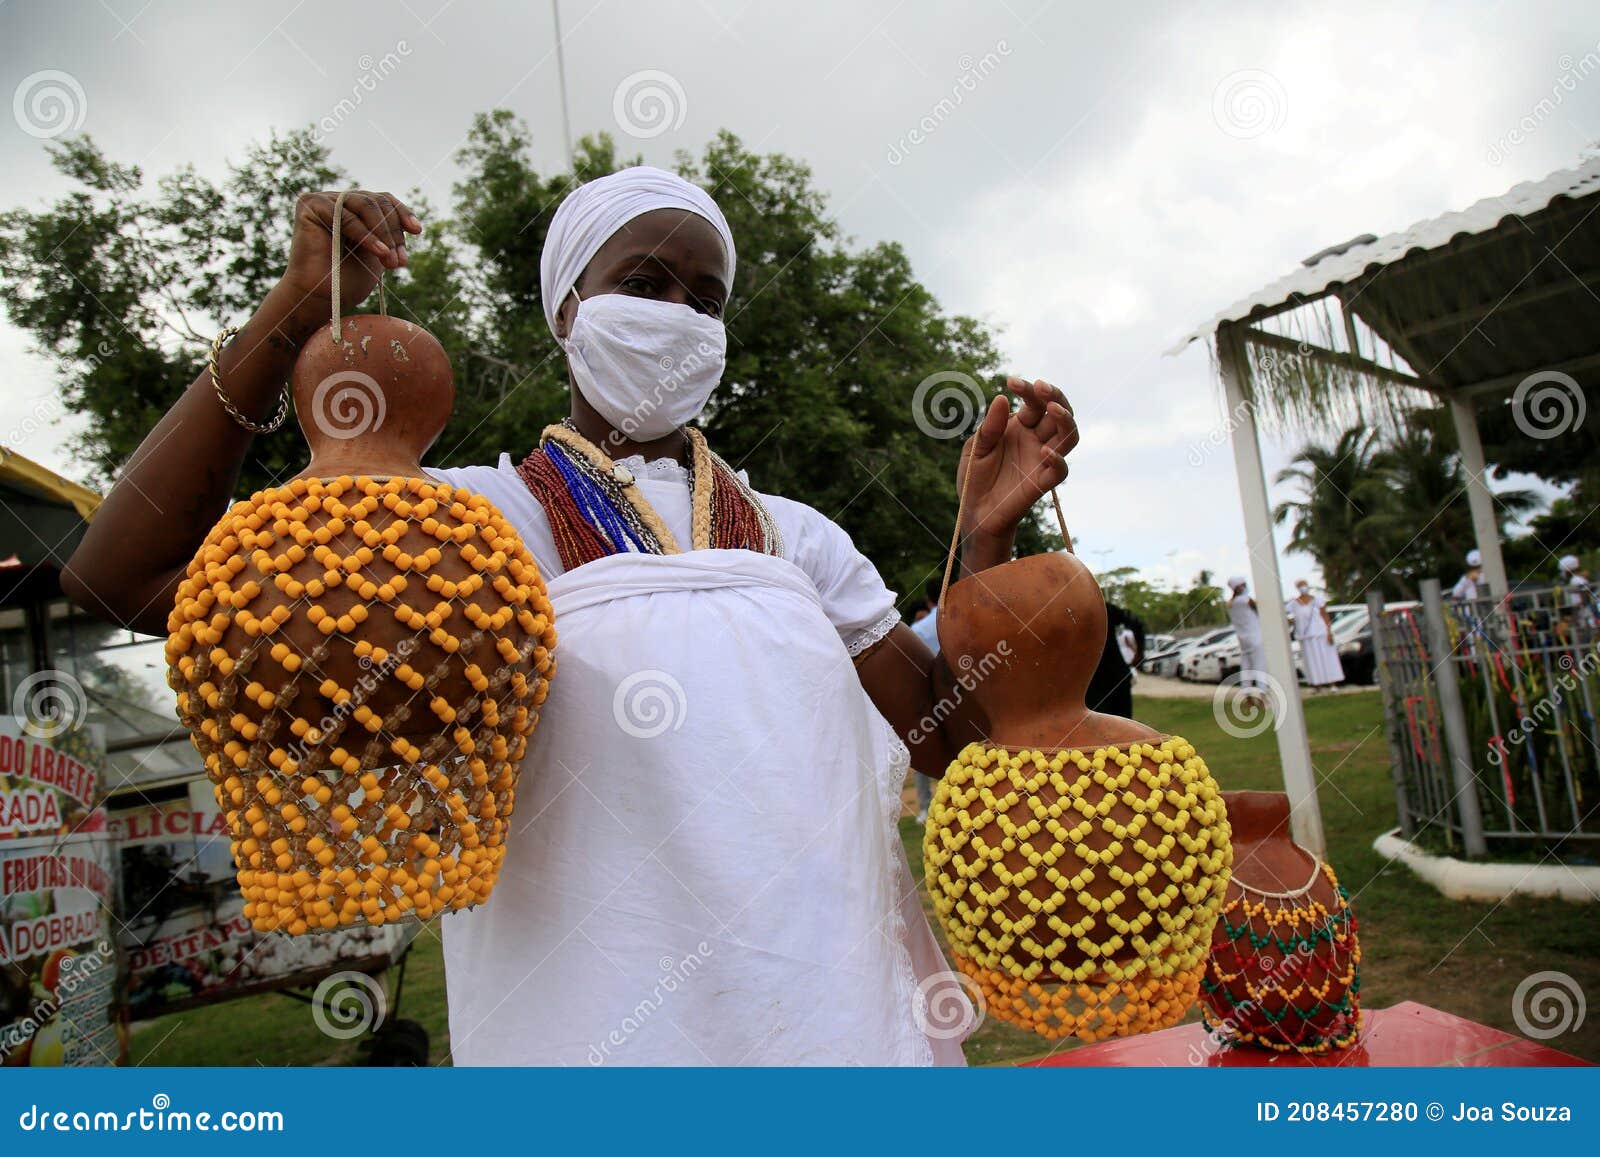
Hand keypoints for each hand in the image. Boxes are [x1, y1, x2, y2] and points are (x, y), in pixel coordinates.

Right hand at [273, 190, 421, 335]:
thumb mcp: (378, 253)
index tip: (417, 231)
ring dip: (383, 233)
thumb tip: (415, 226)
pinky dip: (364, 234)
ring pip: (365, 204)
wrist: (320, 297)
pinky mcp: (310, 205)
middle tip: (399, 261)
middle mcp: (339, 200)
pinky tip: (379, 251)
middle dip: (393, 232)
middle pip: (377, 202)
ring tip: (390, 258)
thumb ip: (390, 235)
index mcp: (355, 209)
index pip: (384, 200)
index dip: (402, 213)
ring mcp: (324, 200)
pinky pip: (344, 216)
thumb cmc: (348, 280)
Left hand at [957, 376, 1077, 552]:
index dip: (1028, 390)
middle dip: (1054, 396)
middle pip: (1059, 413)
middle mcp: (1036, 440)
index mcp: (1020, 427)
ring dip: (1066, 420)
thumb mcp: (975, 448)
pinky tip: (1044, 451)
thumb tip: (1002, 399)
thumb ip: (990, 427)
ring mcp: (1042, 460)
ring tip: (1053, 409)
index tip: (1011, 382)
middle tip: (1041, 387)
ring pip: (1069, 436)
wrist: (974, 512)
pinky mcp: (1042, 483)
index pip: (1034, 402)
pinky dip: (1057, 459)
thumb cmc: (975, 478)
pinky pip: (1061, 470)